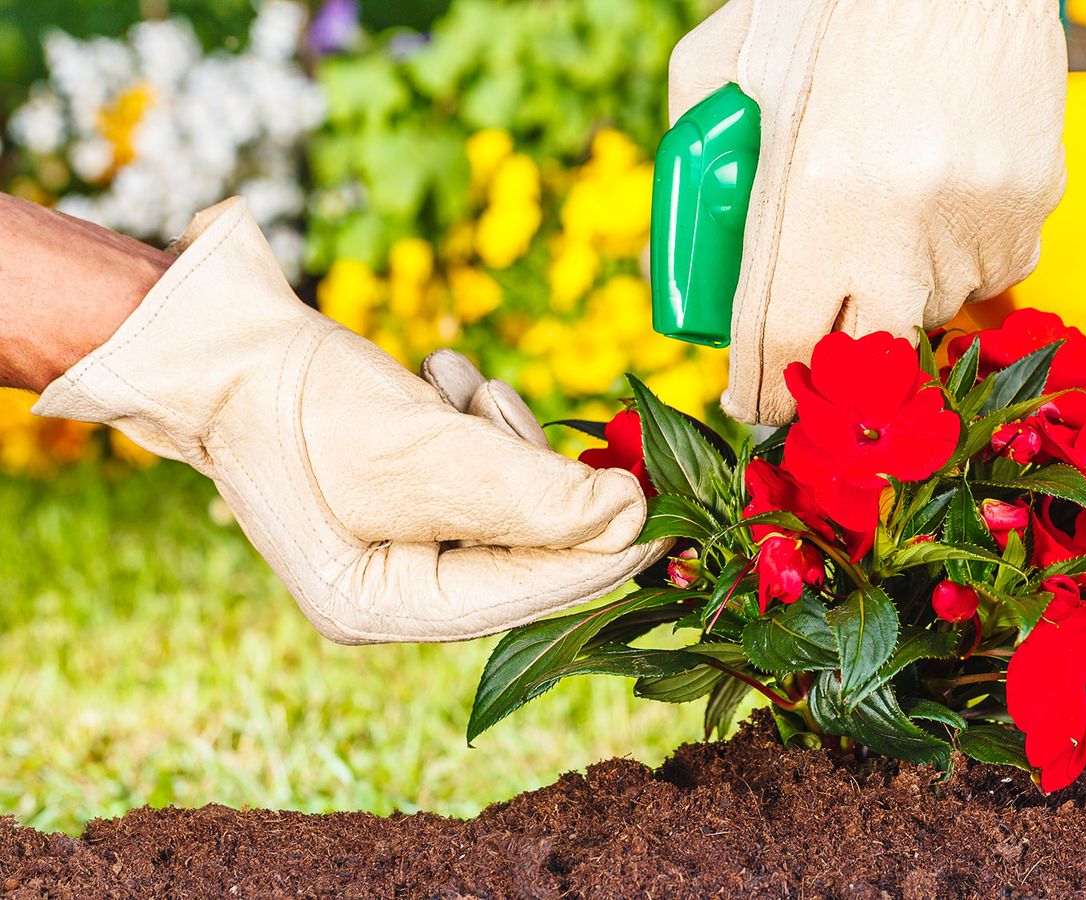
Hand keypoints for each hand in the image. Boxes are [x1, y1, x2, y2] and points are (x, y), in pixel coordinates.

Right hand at [31, 198, 666, 643]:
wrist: (217, 335)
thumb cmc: (301, 400)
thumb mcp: (423, 449)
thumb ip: (531, 493)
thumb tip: (629, 518)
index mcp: (381, 607)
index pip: (525, 596)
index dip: (604, 557)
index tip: (672, 519)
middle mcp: (394, 585)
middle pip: (523, 546)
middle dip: (531, 471)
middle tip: (500, 409)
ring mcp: (401, 533)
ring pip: (508, 494)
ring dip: (497, 429)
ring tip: (447, 386)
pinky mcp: (408, 482)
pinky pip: (476, 461)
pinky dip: (470, 413)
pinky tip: (435, 378)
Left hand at [669, 0, 1067, 423]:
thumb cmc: (835, 0)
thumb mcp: (735, 55)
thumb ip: (696, 137)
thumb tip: (679, 231)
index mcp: (813, 193)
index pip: (780, 344)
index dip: (762, 390)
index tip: (753, 402)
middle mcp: (899, 225)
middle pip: (864, 354)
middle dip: (836, 355)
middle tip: (819, 325)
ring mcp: (976, 220)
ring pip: (933, 307)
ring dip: (900, 286)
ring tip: (885, 205)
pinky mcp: (1033, 203)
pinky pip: (992, 267)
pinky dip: (960, 252)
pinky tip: (941, 190)